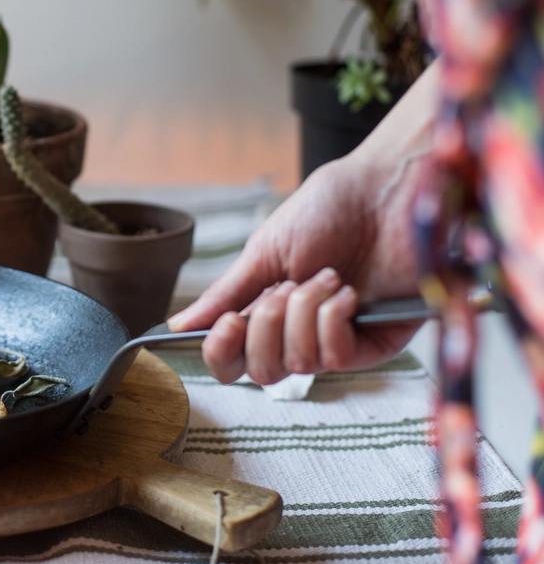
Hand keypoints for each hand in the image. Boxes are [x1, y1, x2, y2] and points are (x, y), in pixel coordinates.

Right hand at [168, 63, 439, 384]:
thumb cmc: (330, 210)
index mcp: (266, 312)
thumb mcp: (265, 251)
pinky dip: (332, 319)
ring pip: (297, 364)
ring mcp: (336, 341)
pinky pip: (335, 358)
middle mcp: (298, 334)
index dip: (221, 352)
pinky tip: (346, 291)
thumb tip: (179, 325)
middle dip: (265, 326)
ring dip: (303, 313)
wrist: (385, 191)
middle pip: (260, 373)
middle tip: (286, 286)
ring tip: (326, 276)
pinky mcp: (375, 344)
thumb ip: (225, 294)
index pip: (231, 361)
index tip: (228, 322)